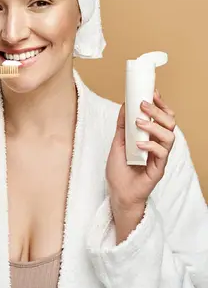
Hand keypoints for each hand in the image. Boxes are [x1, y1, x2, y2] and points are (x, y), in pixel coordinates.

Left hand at [106, 90, 175, 213]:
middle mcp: (158, 145)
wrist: (118, 193)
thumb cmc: (120, 170)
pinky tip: (139, 144)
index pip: (164, 117)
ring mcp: (160, 157)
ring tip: (139, 123)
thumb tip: (124, 105)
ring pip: (169, 137)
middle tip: (143, 105)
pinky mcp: (158, 169)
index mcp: (151, 137)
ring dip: (154, 126)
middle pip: (170, 123)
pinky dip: (151, 146)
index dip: (161, 104)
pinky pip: (161, 154)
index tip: (152, 93)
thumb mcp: (118, 142)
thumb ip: (123, 125)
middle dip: (157, 111)